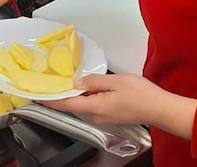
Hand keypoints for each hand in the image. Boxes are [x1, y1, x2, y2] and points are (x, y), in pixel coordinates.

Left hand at [57, 73, 188, 130]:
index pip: (67, 104)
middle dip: (65, 93)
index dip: (51, 100)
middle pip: (74, 104)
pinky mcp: (110, 116)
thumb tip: (78, 82)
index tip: (38, 96)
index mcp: (95, 107)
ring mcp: (103, 118)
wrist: (159, 108)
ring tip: (73, 79)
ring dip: (78, 94)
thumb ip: (94, 81)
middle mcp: (96, 116)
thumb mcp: (116, 81)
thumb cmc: (141, 94)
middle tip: (55, 80)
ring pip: (84, 104)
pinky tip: (91, 86)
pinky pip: (93, 105)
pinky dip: (88, 96)